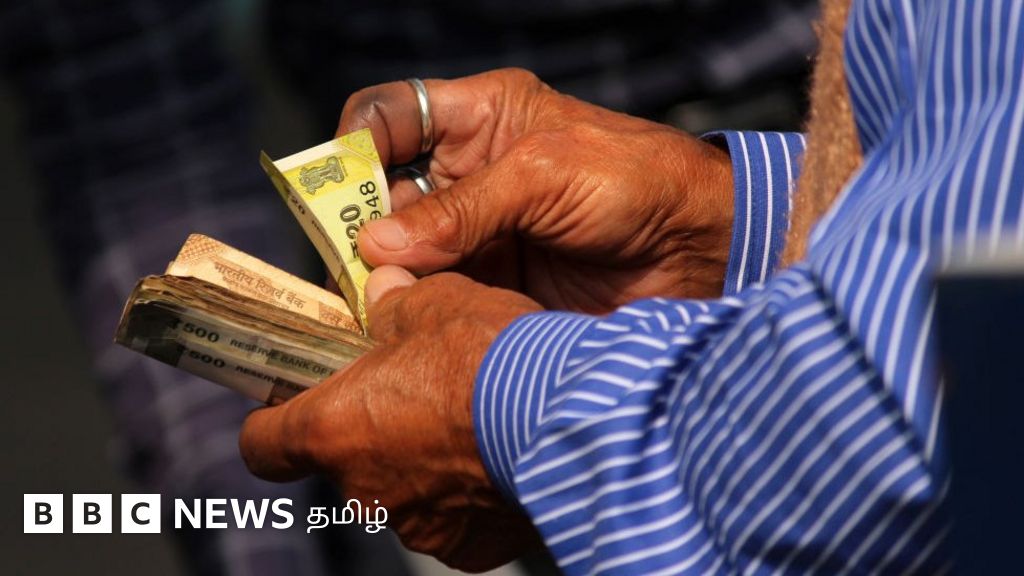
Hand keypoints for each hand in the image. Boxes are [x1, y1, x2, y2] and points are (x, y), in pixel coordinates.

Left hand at [240, 267, 542, 571]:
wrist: (575, 415)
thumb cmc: (493, 358)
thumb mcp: (437, 303)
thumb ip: (395, 304)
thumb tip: (384, 292)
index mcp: (335, 429)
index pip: (264, 445)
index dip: (273, 422)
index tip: (289, 404)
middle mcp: (367, 490)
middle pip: (347, 461)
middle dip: (373, 428)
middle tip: (414, 391)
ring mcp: (422, 525)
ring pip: (405, 488)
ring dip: (425, 458)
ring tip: (472, 419)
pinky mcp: (473, 546)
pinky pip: (457, 514)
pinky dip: (469, 488)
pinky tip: (500, 453)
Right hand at [339, 68, 733, 313]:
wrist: (700, 250)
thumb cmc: (635, 182)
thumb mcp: (543, 175)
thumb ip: (461, 208)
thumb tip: (376, 243)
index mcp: (480, 117)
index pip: (388, 116)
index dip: (352, 146)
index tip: (335, 192)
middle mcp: (467, 172)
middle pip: (381, 191)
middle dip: (359, 223)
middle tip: (354, 262)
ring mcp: (477, 231)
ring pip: (400, 249)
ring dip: (384, 273)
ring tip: (380, 296)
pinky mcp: (490, 282)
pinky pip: (433, 293)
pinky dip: (413, 308)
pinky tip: (407, 320)